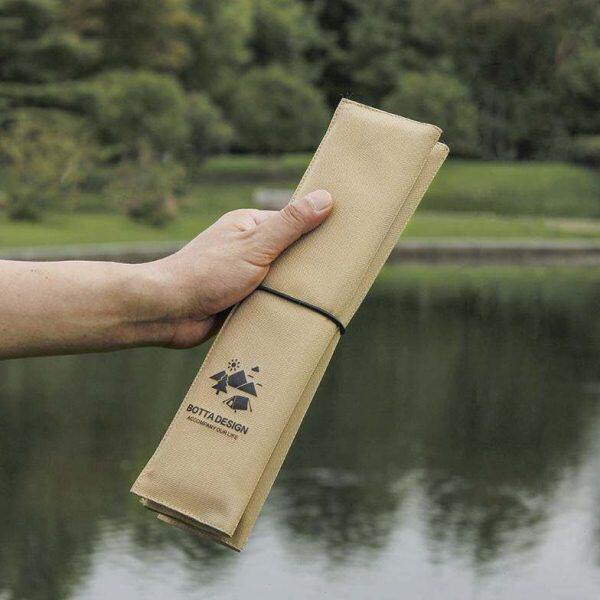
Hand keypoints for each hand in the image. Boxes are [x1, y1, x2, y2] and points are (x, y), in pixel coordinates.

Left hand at [145, 189, 332, 347]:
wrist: (168, 311)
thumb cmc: (208, 272)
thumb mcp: (256, 245)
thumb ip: (290, 224)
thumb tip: (325, 197)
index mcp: (249, 226)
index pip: (293, 223)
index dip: (317, 229)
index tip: (344, 240)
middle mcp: (246, 248)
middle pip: (289, 253)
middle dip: (307, 265)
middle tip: (339, 275)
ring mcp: (243, 275)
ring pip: (280, 280)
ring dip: (292, 290)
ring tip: (322, 298)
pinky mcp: (239, 301)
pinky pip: (267, 301)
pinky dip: (279, 307)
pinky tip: (297, 313)